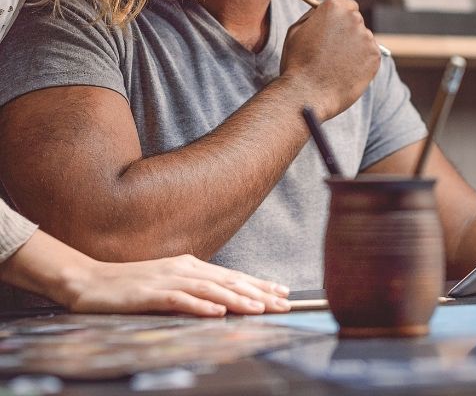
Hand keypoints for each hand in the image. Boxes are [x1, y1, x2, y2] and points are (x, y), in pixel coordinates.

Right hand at [66, 254, 291, 316]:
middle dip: (259, 293)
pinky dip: (200, 306)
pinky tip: (217, 313)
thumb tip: (222, 302)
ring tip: (260, 308)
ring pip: (210, 290)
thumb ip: (193, 290)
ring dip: (237, 299)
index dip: (259, 284)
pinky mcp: (149, 294)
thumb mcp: (167, 284)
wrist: (89, 281)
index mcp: (190, 265)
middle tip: (284, 303)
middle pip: (228, 281)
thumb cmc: (129, 286)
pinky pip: (179, 300)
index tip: (283, 292)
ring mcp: (167, 280)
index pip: (232, 276)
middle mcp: (184, 268)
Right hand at [279, 0, 381, 118]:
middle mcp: (354, 19)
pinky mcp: (375, 56)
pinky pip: (369, 56)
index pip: (347, 5)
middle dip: (347, 33)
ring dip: (354, 49)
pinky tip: (344, 73)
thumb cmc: (297, 63)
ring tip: (335, 66)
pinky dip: (361, 63)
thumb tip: (322, 10)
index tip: (335, 28)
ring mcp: (367, 38)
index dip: (340, 18)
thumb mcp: (296, 31)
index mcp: (335, 7)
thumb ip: (313, 16)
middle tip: (332, 51)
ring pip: (363, 40)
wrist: (307, 94)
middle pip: (356, 22)